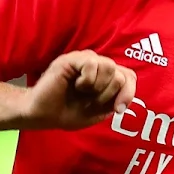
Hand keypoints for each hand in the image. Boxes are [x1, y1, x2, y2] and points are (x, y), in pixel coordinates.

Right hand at [19, 50, 136, 130]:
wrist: (44, 115)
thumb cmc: (68, 112)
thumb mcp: (99, 111)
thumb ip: (115, 100)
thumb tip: (126, 93)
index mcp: (106, 77)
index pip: (129, 76)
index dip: (129, 93)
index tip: (118, 109)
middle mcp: (98, 65)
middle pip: (120, 74)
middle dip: (108, 94)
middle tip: (91, 101)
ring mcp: (85, 60)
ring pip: (109, 67)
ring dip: (98, 87)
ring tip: (83, 92)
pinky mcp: (72, 58)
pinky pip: (92, 64)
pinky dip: (87, 81)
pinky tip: (75, 85)